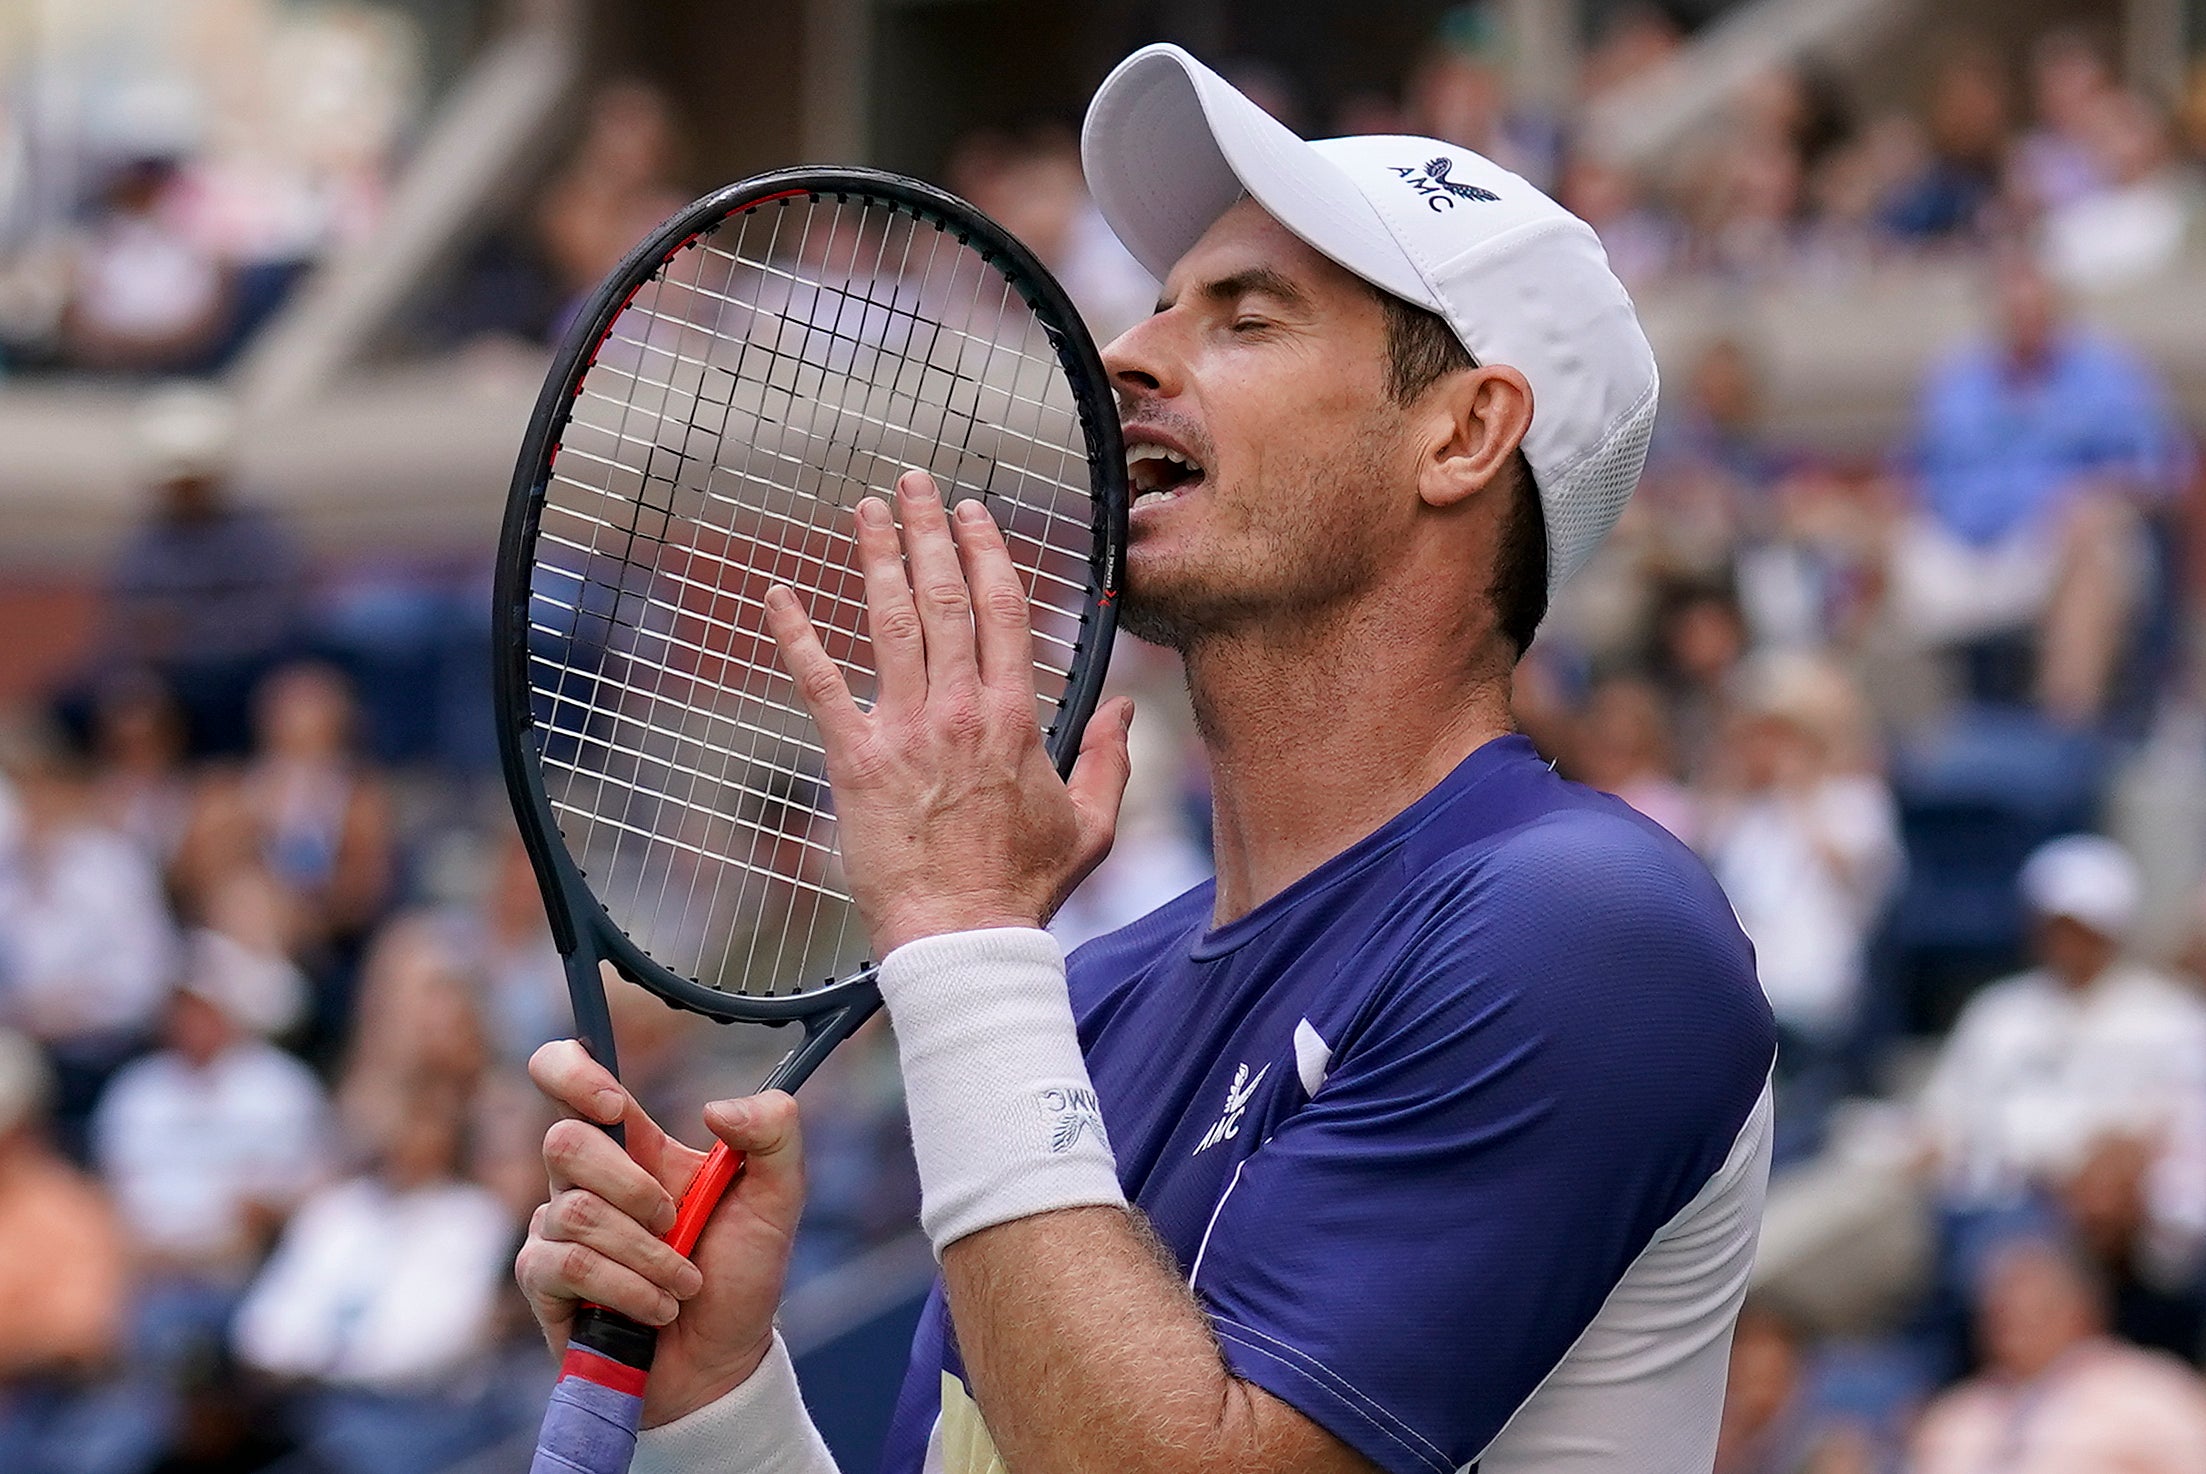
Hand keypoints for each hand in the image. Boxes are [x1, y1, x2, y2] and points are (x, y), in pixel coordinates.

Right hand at [515, 1040, 805, 1426]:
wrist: (722, 1361)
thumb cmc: (742, 1274)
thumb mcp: (778, 1197)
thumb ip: (774, 1132)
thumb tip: (714, 1108)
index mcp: (635, 1146)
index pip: (570, 1075)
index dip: (574, 1072)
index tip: (614, 1103)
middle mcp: (586, 1179)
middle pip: (564, 1140)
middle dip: (632, 1185)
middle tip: (678, 1222)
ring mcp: (558, 1228)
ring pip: (577, 1212)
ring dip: (647, 1255)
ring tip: (683, 1284)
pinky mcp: (543, 1279)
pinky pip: (569, 1266)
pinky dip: (627, 1289)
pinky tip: (657, 1309)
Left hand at [766, 470, 1135, 953]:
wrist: (963, 938)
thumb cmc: (1024, 888)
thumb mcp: (1092, 824)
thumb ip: (1109, 758)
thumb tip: (1123, 707)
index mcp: (1017, 717)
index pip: (1003, 610)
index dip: (986, 552)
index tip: (972, 511)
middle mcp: (961, 710)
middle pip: (944, 598)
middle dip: (929, 532)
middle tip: (914, 481)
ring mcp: (905, 731)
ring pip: (890, 622)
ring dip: (876, 557)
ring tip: (866, 509)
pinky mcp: (856, 761)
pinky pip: (820, 685)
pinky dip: (797, 636)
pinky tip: (777, 594)